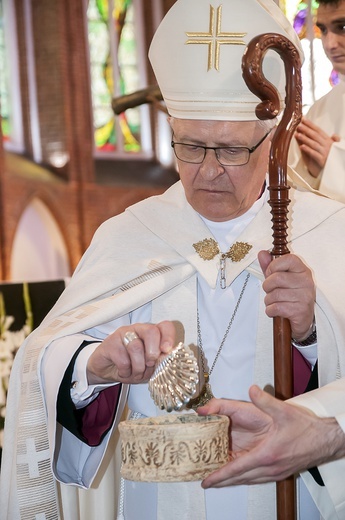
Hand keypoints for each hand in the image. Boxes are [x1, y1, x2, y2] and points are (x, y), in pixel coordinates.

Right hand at [87, 321, 174, 384]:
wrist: (106, 370)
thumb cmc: (130, 366)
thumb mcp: (148, 366)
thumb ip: (158, 361)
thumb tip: (167, 358)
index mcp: (150, 333)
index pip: (164, 326)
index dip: (168, 337)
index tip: (166, 351)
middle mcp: (137, 330)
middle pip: (151, 331)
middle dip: (153, 353)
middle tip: (150, 364)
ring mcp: (123, 334)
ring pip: (136, 347)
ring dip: (138, 367)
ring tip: (136, 373)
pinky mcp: (110, 343)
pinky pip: (123, 359)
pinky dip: (126, 372)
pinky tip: (124, 372)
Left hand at [198, 385, 344, 487]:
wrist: (326, 440)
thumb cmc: (307, 428)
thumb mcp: (283, 411)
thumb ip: (265, 401)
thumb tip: (252, 390)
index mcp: (267, 455)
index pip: (237, 469)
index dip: (220, 476)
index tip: (207, 481)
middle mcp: (270, 467)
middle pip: (240, 479)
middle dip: (222, 481)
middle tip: (206, 482)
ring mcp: (276, 472)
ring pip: (249, 480)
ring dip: (233, 481)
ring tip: (219, 480)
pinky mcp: (280, 471)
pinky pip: (258, 478)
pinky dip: (246, 478)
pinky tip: (242, 474)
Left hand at [258, 250, 314, 340]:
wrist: (302, 320)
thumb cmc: (291, 297)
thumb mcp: (280, 280)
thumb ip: (270, 266)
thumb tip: (262, 253)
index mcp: (303, 270)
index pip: (288, 259)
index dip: (274, 266)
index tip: (271, 273)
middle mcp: (306, 282)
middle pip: (277, 278)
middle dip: (267, 286)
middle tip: (271, 291)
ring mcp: (305, 297)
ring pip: (274, 294)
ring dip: (269, 300)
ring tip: (275, 302)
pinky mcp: (300, 311)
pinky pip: (276, 307)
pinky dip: (271, 310)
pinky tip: (277, 311)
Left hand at [294, 118, 339, 177]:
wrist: (330, 171)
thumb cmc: (326, 158)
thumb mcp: (321, 147)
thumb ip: (316, 140)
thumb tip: (308, 132)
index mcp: (327, 141)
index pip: (318, 130)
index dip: (310, 124)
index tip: (303, 119)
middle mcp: (327, 145)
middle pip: (315, 136)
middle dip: (307, 130)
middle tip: (298, 125)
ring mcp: (325, 153)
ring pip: (314, 144)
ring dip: (305, 139)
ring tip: (297, 135)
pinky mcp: (322, 161)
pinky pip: (315, 154)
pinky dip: (308, 150)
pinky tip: (302, 146)